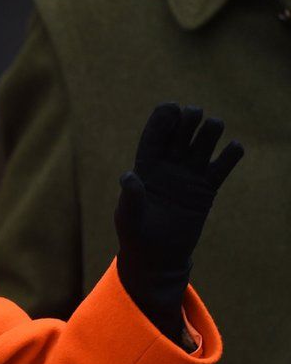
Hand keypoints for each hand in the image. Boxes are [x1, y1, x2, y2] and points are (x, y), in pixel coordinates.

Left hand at [114, 103, 243, 345]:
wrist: (157, 257)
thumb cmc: (136, 236)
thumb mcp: (129, 217)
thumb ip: (130, 196)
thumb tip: (129, 177)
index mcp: (145, 168)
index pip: (153, 139)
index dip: (161, 122)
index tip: (170, 107)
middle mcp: (167, 167)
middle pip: (179, 138)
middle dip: (186, 122)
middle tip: (194, 111)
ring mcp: (188, 177)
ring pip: (200, 148)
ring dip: (208, 134)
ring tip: (215, 123)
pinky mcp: (206, 191)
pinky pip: (218, 170)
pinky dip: (228, 158)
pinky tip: (235, 147)